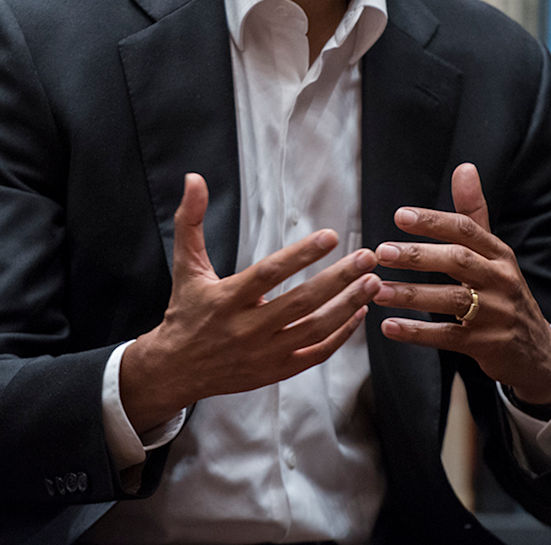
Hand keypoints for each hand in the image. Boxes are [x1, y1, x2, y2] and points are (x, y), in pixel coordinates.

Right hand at [119, 173, 381, 434]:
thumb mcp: (185, 266)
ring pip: (314, 329)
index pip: (269, 273)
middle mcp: (247, 329)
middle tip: (367, 258)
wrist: (177, 371)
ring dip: (347, 305)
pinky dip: (341, 335)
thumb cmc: (186, 311)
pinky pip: (316, 354)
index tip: (331, 236)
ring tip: (373, 282)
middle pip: (301, 302)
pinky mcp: (276, 371)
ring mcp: (264, 354)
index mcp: (226, 299)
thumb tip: (194, 179)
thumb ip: (191, 221)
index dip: (301, 255)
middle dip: (339, 279)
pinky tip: (358, 312)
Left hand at [372, 162, 550, 405]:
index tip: (400, 216)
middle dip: (418, 255)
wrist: (535, 351)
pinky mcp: (487, 345)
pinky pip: (448, 337)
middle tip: (382, 252)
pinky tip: (389, 326)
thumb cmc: (503, 292)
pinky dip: (417, 332)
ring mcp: (496, 314)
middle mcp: (500, 280)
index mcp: (499, 254)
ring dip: (412, 294)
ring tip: (378, 289)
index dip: (433, 221)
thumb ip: (473, 213)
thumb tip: (464, 167)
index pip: (466, 229)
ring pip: (451, 300)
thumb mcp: (494, 253)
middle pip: (458, 261)